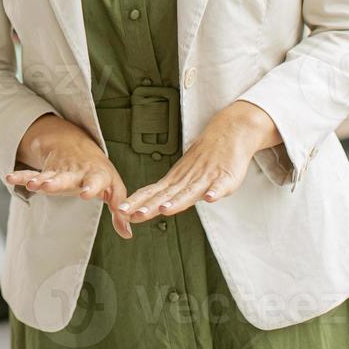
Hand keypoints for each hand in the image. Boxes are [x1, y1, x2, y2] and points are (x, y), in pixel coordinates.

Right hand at [5, 114, 134, 237]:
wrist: (80, 147)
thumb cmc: (100, 174)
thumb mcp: (114, 189)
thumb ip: (119, 212)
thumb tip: (127, 234)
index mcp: (96, 176)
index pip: (95, 182)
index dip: (90, 187)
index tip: (85, 194)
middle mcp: (76, 173)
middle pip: (66, 178)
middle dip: (57, 183)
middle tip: (48, 187)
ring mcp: (59, 172)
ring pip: (47, 176)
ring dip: (38, 181)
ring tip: (31, 185)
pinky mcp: (46, 173)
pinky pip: (31, 174)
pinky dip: (21, 177)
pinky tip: (10, 178)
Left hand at [115, 100, 278, 223]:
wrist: (228, 132)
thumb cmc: (204, 157)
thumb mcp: (184, 174)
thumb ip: (171, 191)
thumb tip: (152, 207)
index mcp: (176, 180)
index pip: (152, 193)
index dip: (137, 202)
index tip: (120, 212)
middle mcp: (187, 180)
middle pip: (166, 195)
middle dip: (149, 206)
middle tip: (133, 215)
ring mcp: (206, 178)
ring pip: (190, 192)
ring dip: (177, 201)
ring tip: (164, 209)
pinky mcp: (226, 177)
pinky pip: (221, 186)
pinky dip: (215, 192)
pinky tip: (210, 198)